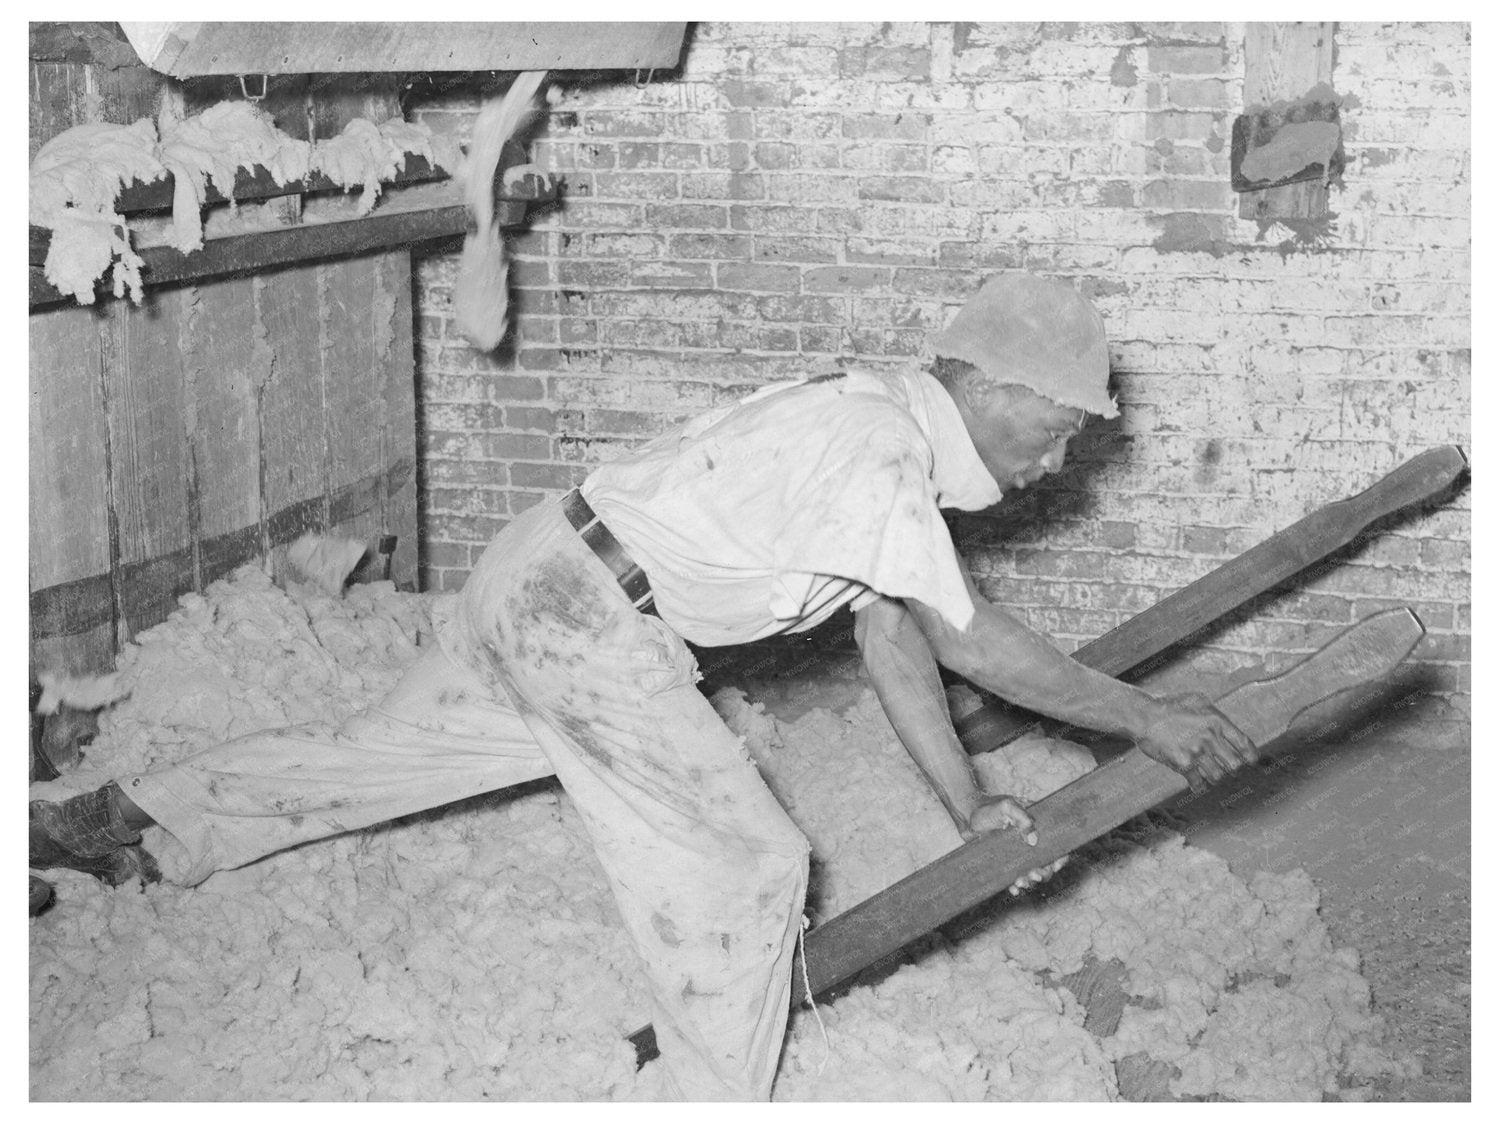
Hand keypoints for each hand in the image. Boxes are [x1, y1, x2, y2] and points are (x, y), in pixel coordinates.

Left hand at [960, 794, 1067, 894]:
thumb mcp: (1006, 806)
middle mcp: (1031, 841)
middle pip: (1046, 863)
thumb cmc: (987, 807)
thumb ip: (1022, 817)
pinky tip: (1013, 889)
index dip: (1060, 856)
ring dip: (1030, 881)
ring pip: (1032, 873)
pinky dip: (1016, 885)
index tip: (1055, 865)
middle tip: (1034, 875)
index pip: (1056, 843)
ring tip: (1020, 883)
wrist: (967, 816)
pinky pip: (1015, 877)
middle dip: (1043, 872)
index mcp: (1037, 826)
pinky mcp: (1006, 862)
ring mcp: (1019, 853)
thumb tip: (1034, 840)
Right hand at [1136, 693, 1258, 793]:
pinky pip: (1198, 783)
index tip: (1250, 761)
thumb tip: (1229, 728)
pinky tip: (1196, 784)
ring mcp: (1196, 751)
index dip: (1250, 756)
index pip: (1243, 744)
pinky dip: (1198, 786)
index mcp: (1216, 720)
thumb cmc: (1168, 706)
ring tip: (1208, 775)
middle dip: (1231, 768)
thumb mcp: (1196, 700)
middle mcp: (1210, 737)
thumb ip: (1214, 713)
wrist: (1143, 716)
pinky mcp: (1183, 764)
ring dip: (1213, 777)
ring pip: (1217, 776)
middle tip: (1226, 768)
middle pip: (1234, 765)